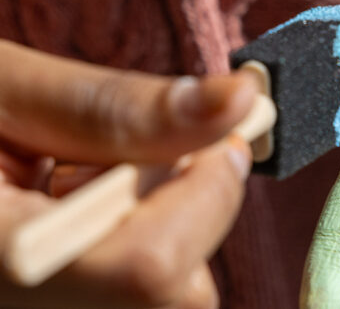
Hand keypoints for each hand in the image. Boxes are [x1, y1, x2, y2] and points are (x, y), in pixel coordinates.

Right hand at [0, 41, 256, 307]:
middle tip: (129, 154)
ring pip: (161, 300)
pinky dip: (133, 250)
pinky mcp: (50, 307)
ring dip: (159, 229)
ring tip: (80, 184)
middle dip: (187, 212)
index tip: (218, 132)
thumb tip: (239, 101)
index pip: (153, 273)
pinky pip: (128, 297)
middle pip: (173, 298)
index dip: (208, 194)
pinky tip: (75, 215)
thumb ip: (113, 107)